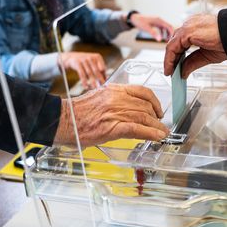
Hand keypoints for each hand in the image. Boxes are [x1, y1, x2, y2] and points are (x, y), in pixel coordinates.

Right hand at [54, 84, 169, 146]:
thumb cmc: (79, 111)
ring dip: (157, 127)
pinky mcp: (113, 127)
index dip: (154, 102)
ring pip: (144, 117)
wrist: (63, 120)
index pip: (142, 92)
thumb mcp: (100, 97)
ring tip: (162, 132)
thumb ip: (116, 100)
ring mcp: (116, 112)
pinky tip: (157, 137)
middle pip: (146, 106)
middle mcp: (118, 99)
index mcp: (114, 90)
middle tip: (160, 124)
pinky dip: (151, 133)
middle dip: (156, 117)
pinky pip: (138, 129)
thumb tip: (131, 108)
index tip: (158, 109)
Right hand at [59, 52, 105, 88]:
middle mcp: (91, 57)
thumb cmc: (87, 62)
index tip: (106, 83)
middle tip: (102, 87)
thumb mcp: (94, 63)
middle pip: (96, 71)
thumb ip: (100, 69)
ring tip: (95, 88)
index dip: (104, 76)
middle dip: (100, 80)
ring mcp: (83, 60)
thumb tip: (106, 79)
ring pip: (89, 73)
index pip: (103, 68)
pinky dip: (84, 82)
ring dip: (92, 82)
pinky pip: (82, 74)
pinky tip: (86, 87)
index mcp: (97, 57)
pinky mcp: (77, 64)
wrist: (72, 57)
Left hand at [129, 13, 173, 41]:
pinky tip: (162, 38)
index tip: (172, 40)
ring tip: (167, 41)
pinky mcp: (155, 24)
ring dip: (167, 34)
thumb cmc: (139, 22)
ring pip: (166, 28)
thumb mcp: (146, 28)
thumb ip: (153, 33)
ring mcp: (158, 22)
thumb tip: (160, 39)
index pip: (169, 26)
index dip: (172, 33)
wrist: (134, 18)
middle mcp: (159, 20)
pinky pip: (162, 28)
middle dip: (170, 34)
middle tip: (170, 42)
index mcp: (159, 20)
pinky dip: (163, 33)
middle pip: (169, 27)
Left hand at [164, 14, 226, 77]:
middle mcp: (190, 25)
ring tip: (169, 72)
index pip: (181, 41)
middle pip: (175, 43)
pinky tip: (170, 68)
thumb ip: (192, 62)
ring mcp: (188, 27)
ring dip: (169, 60)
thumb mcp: (206, 56)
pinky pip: (173, 47)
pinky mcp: (187, 32)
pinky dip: (170, 59)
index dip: (176, 55)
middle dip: (172, 58)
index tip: (174, 67)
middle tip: (170, 71)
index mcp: (196, 28)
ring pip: (172, 45)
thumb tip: (183, 72)